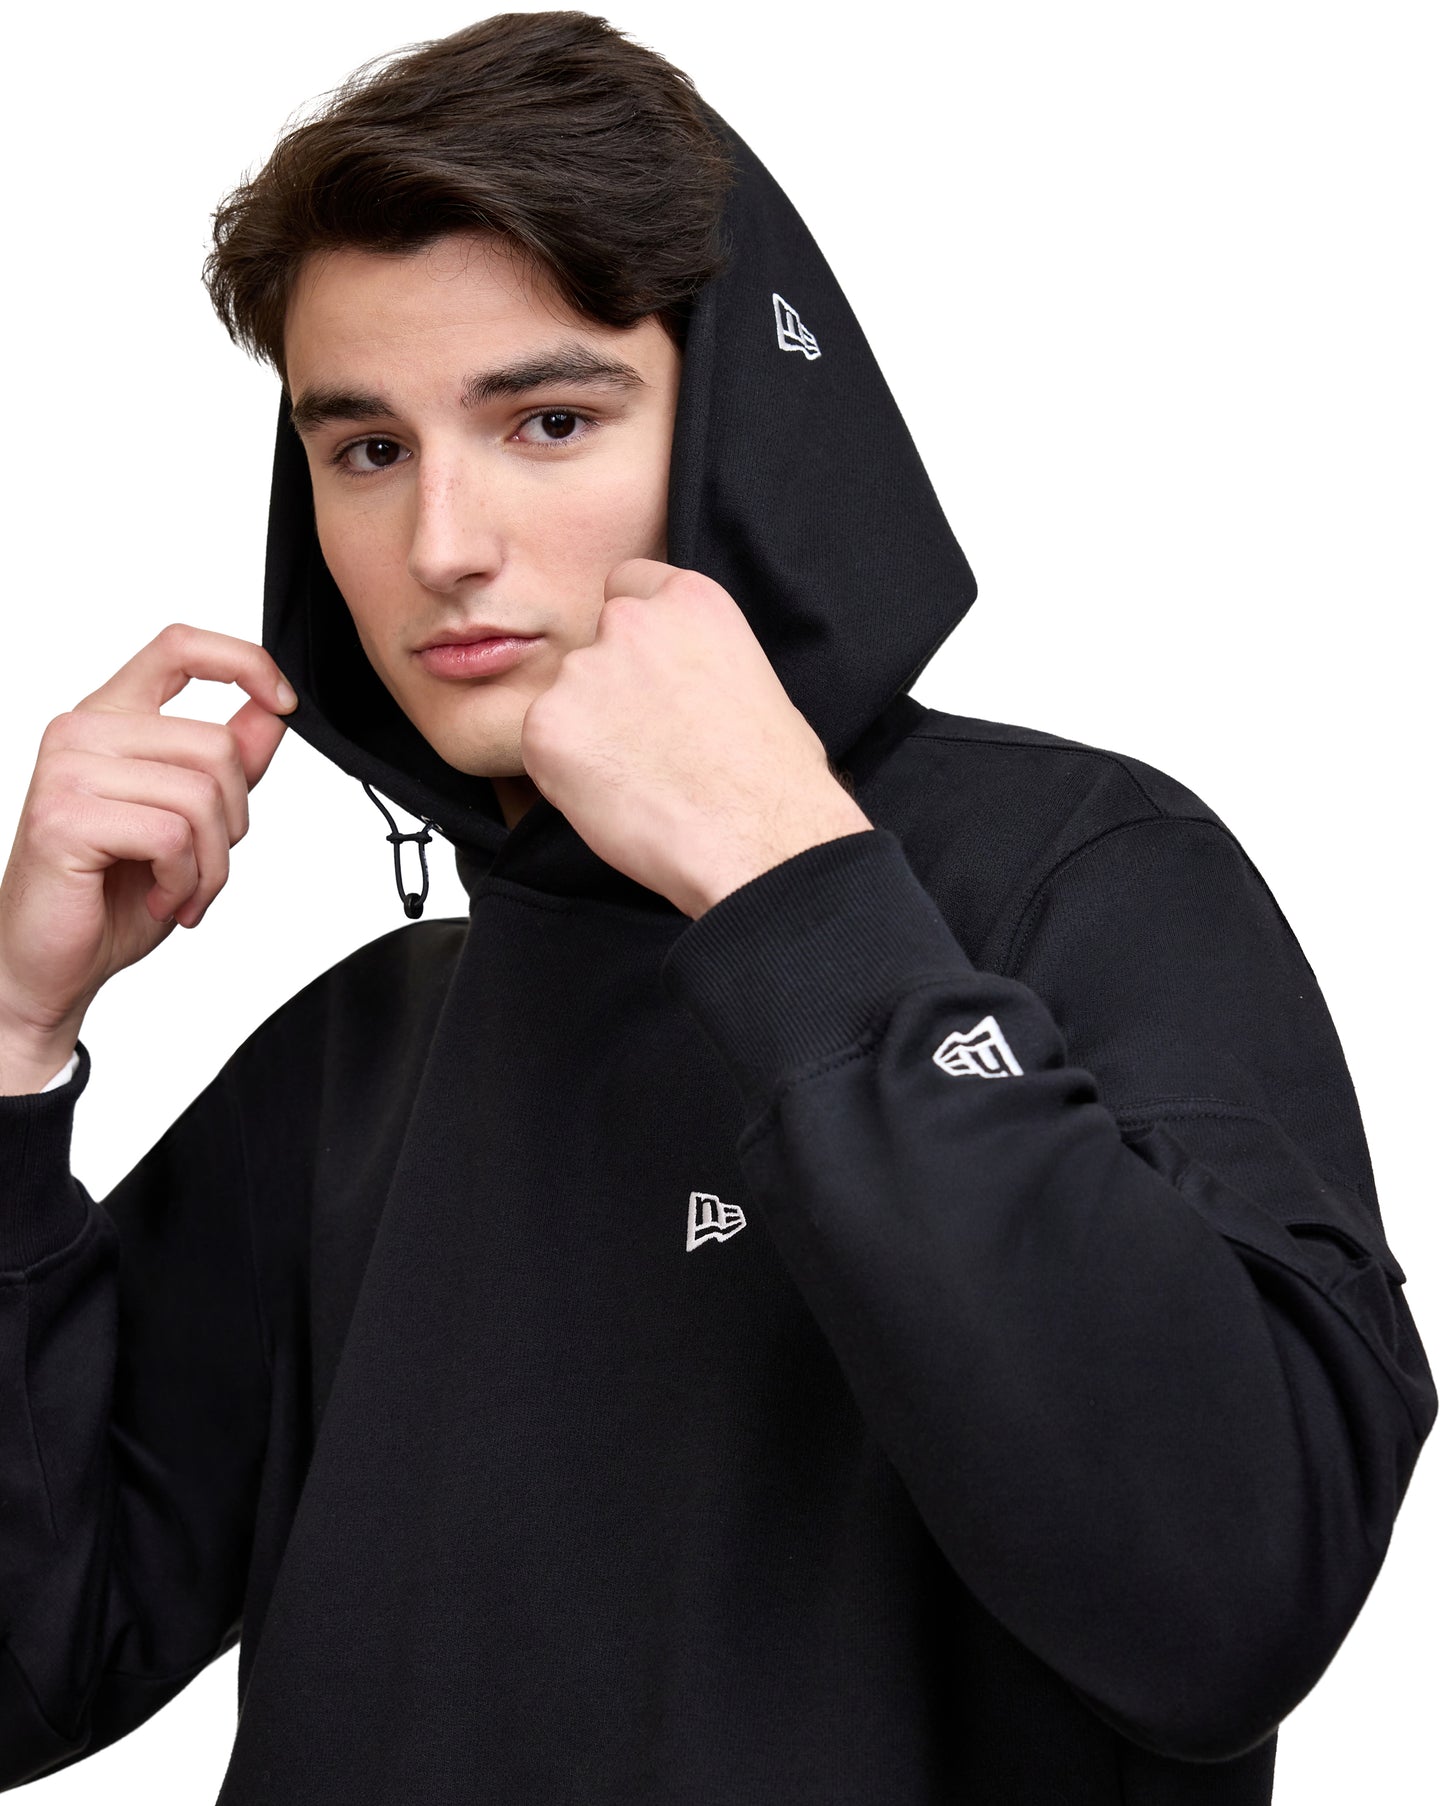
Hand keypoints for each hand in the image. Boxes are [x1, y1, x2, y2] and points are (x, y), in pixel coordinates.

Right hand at [0, 623, 296, 1073]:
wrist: (55, 965)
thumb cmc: (114, 893)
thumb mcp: (192, 820)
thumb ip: (231, 761)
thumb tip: (274, 710)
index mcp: (111, 719)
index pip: (179, 646)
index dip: (246, 662)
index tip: (283, 700)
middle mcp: (82, 732)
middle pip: (216, 745)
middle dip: (234, 821)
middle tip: (202, 866)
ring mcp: (67, 770)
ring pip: (201, 794)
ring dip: (211, 862)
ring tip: (180, 890)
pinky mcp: (64, 817)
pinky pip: (172, 836)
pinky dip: (184, 882)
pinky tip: (158, 900)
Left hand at [519, 560, 871, 917]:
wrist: (756, 838)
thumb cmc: (772, 778)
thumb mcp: (752, 681)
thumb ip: (697, 658)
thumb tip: (675, 682)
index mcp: (688, 600)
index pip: (628, 585)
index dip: (633, 635)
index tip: (644, 670)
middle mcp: (628, 622)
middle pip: (594, 645)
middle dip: (609, 687)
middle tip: (646, 742)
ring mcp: (582, 672)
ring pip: (566, 698)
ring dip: (587, 731)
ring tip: (639, 779)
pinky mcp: (546, 725)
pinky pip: (542, 745)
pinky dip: (565, 773)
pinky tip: (614, 797)